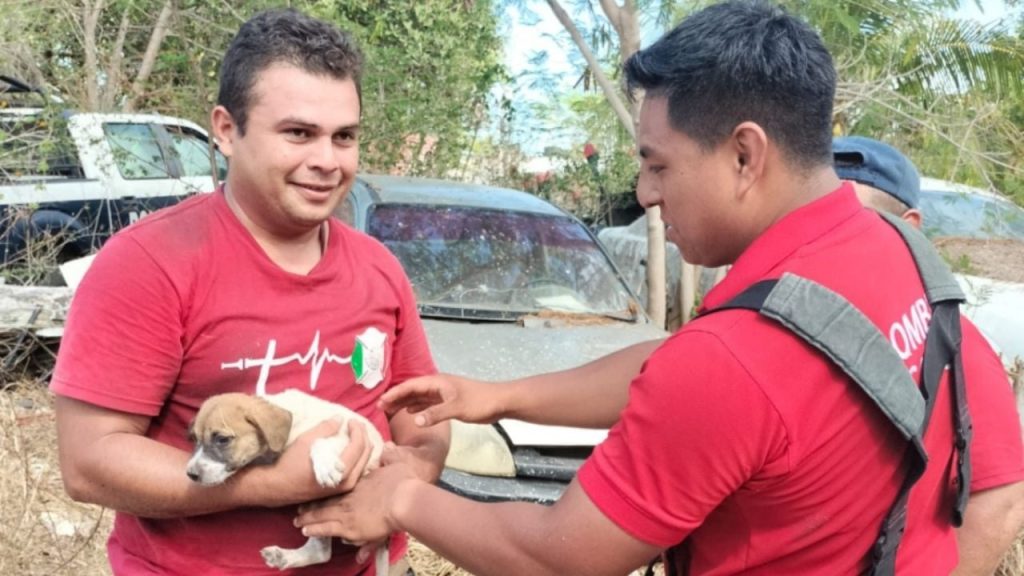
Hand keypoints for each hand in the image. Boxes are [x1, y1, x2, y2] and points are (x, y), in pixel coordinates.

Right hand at [254, 418, 374, 506]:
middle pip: (366, 455)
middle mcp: (347, 482)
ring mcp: (344, 488)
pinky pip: (357, 471)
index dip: (358, 430)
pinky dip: (358, 458)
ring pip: (364, 464)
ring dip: (363, 447)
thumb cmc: (291, 464)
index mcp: (342, 470)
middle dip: (363, 436)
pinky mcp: (339, 490)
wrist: (277, 487)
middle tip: (356, 425)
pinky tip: (353, 450)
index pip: (359, 446)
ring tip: (356, 434)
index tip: (350, 420)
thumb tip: (340, 418)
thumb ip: (326, 428)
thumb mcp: (307, 441)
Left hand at [294, 461, 419, 542]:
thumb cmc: (403, 483)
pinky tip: (307, 531)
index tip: (317, 487)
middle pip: (326, 500)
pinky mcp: (349, 528)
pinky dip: (316, 529)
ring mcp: (347, 514)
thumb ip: (391, 456)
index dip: (327, 488)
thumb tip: (387, 445)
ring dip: (310, 517)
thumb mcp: (398, 464)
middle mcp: (349, 498)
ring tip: (298, 520)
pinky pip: (328, 529)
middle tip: (299, 506)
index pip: (339, 486)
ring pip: (322, 515)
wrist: (404, 501)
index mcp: (359, 484)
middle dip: (312, 504)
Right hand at [379, 373, 500, 426]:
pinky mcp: (449, 400)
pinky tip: (412, 413)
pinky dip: (418, 407)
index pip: (410, 386)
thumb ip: (436, 414)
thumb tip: (414, 420)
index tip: (380, 402)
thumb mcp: (457, 408)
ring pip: (419, 396)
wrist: (500, 401)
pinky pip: (428, 402)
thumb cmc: (480, 402)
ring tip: (390, 410)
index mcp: (437, 382)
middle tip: (380, 408)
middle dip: (396, 397)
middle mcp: (438, 385)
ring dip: (405, 402)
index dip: (395, 393)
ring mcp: (444, 393)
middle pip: (412, 390)